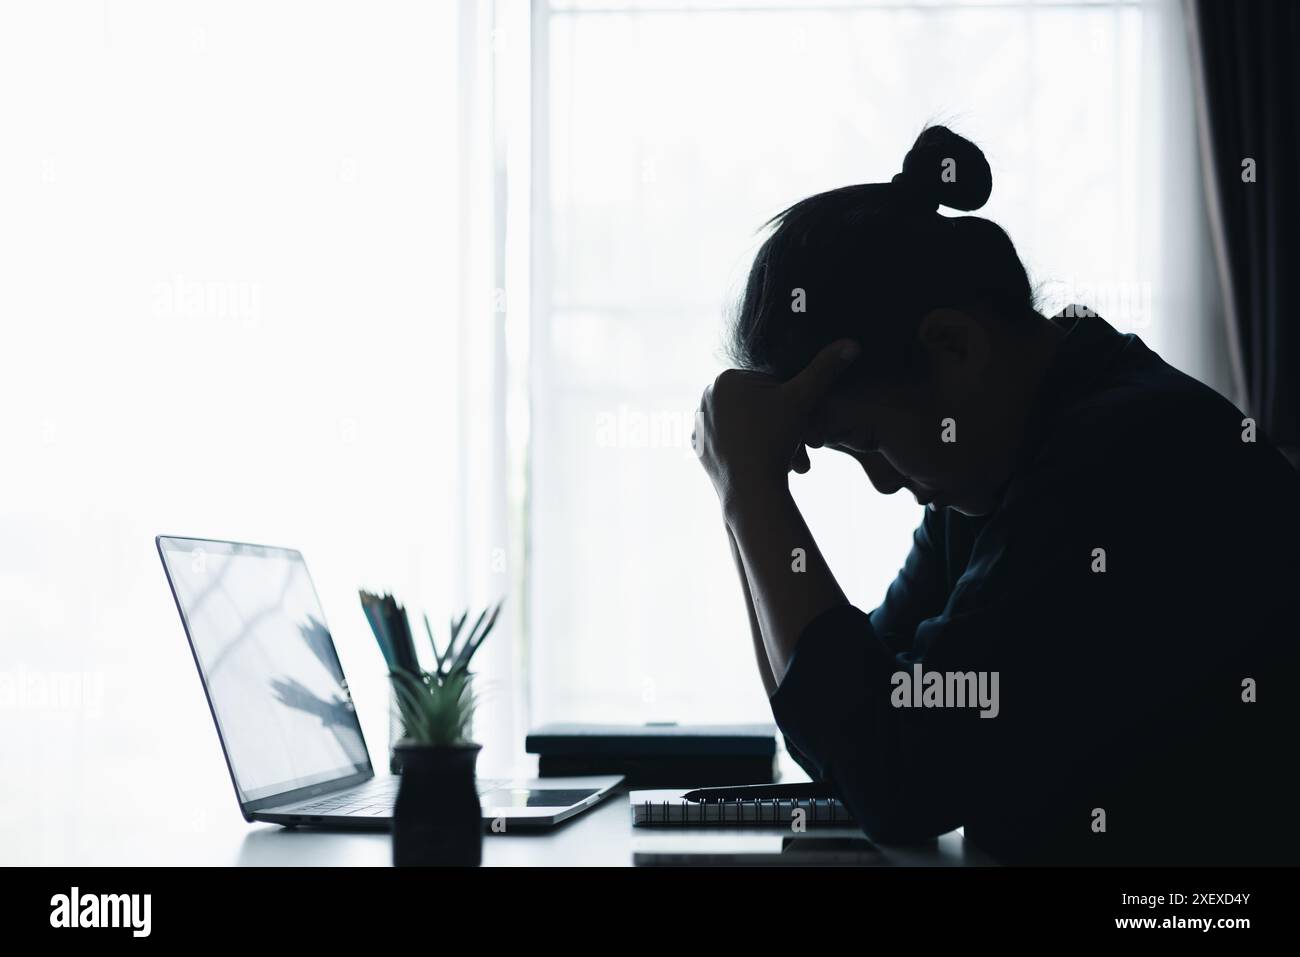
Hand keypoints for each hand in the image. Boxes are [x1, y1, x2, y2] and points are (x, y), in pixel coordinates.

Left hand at [692, 339, 859, 509]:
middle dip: (778, 424)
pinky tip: (757, 460)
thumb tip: (851, 343)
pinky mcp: (699, 447)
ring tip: (779, 455)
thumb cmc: (776, 442)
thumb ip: (825, 369)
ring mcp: (700, 423)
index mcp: (726, 378)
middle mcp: (706, 396)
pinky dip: (745, 449)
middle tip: (790, 443)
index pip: (769, 386)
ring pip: (744, 424)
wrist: (750, 490)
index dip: (790, 405)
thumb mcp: (804, 400)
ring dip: (764, 436)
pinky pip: (731, 443)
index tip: (796, 424)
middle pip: (755, 406)